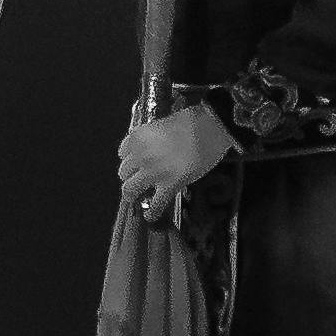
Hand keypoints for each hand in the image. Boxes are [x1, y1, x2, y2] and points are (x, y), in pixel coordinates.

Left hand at [116, 102, 235, 221]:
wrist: (211, 127)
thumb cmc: (196, 119)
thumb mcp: (169, 122)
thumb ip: (159, 136)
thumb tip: (162, 145)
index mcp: (139, 136)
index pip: (123, 152)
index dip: (130, 158)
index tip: (136, 161)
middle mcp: (141, 155)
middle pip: (124, 172)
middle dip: (131, 176)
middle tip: (141, 178)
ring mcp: (153, 171)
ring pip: (130, 190)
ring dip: (134, 194)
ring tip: (140, 197)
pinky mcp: (169, 185)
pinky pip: (155, 204)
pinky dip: (152, 212)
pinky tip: (151, 216)